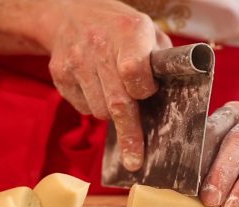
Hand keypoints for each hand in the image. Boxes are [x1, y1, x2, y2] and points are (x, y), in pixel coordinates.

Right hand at [43, 0, 171, 170]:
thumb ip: (163, 62)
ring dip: (111, 113)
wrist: (69, 14)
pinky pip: (82, 107)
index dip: (143, 90)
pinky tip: (95, 86)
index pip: (134, 72)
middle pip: (116, 103)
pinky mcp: (60, 75)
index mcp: (128, 32)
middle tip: (135, 160)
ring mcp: (76, 62)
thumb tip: (177, 98)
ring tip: (114, 93)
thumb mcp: (148, 32)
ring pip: (99, 110)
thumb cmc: (119, 28)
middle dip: (129, 134)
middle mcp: (99, 46)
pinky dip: (93, 106)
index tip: (148, 94)